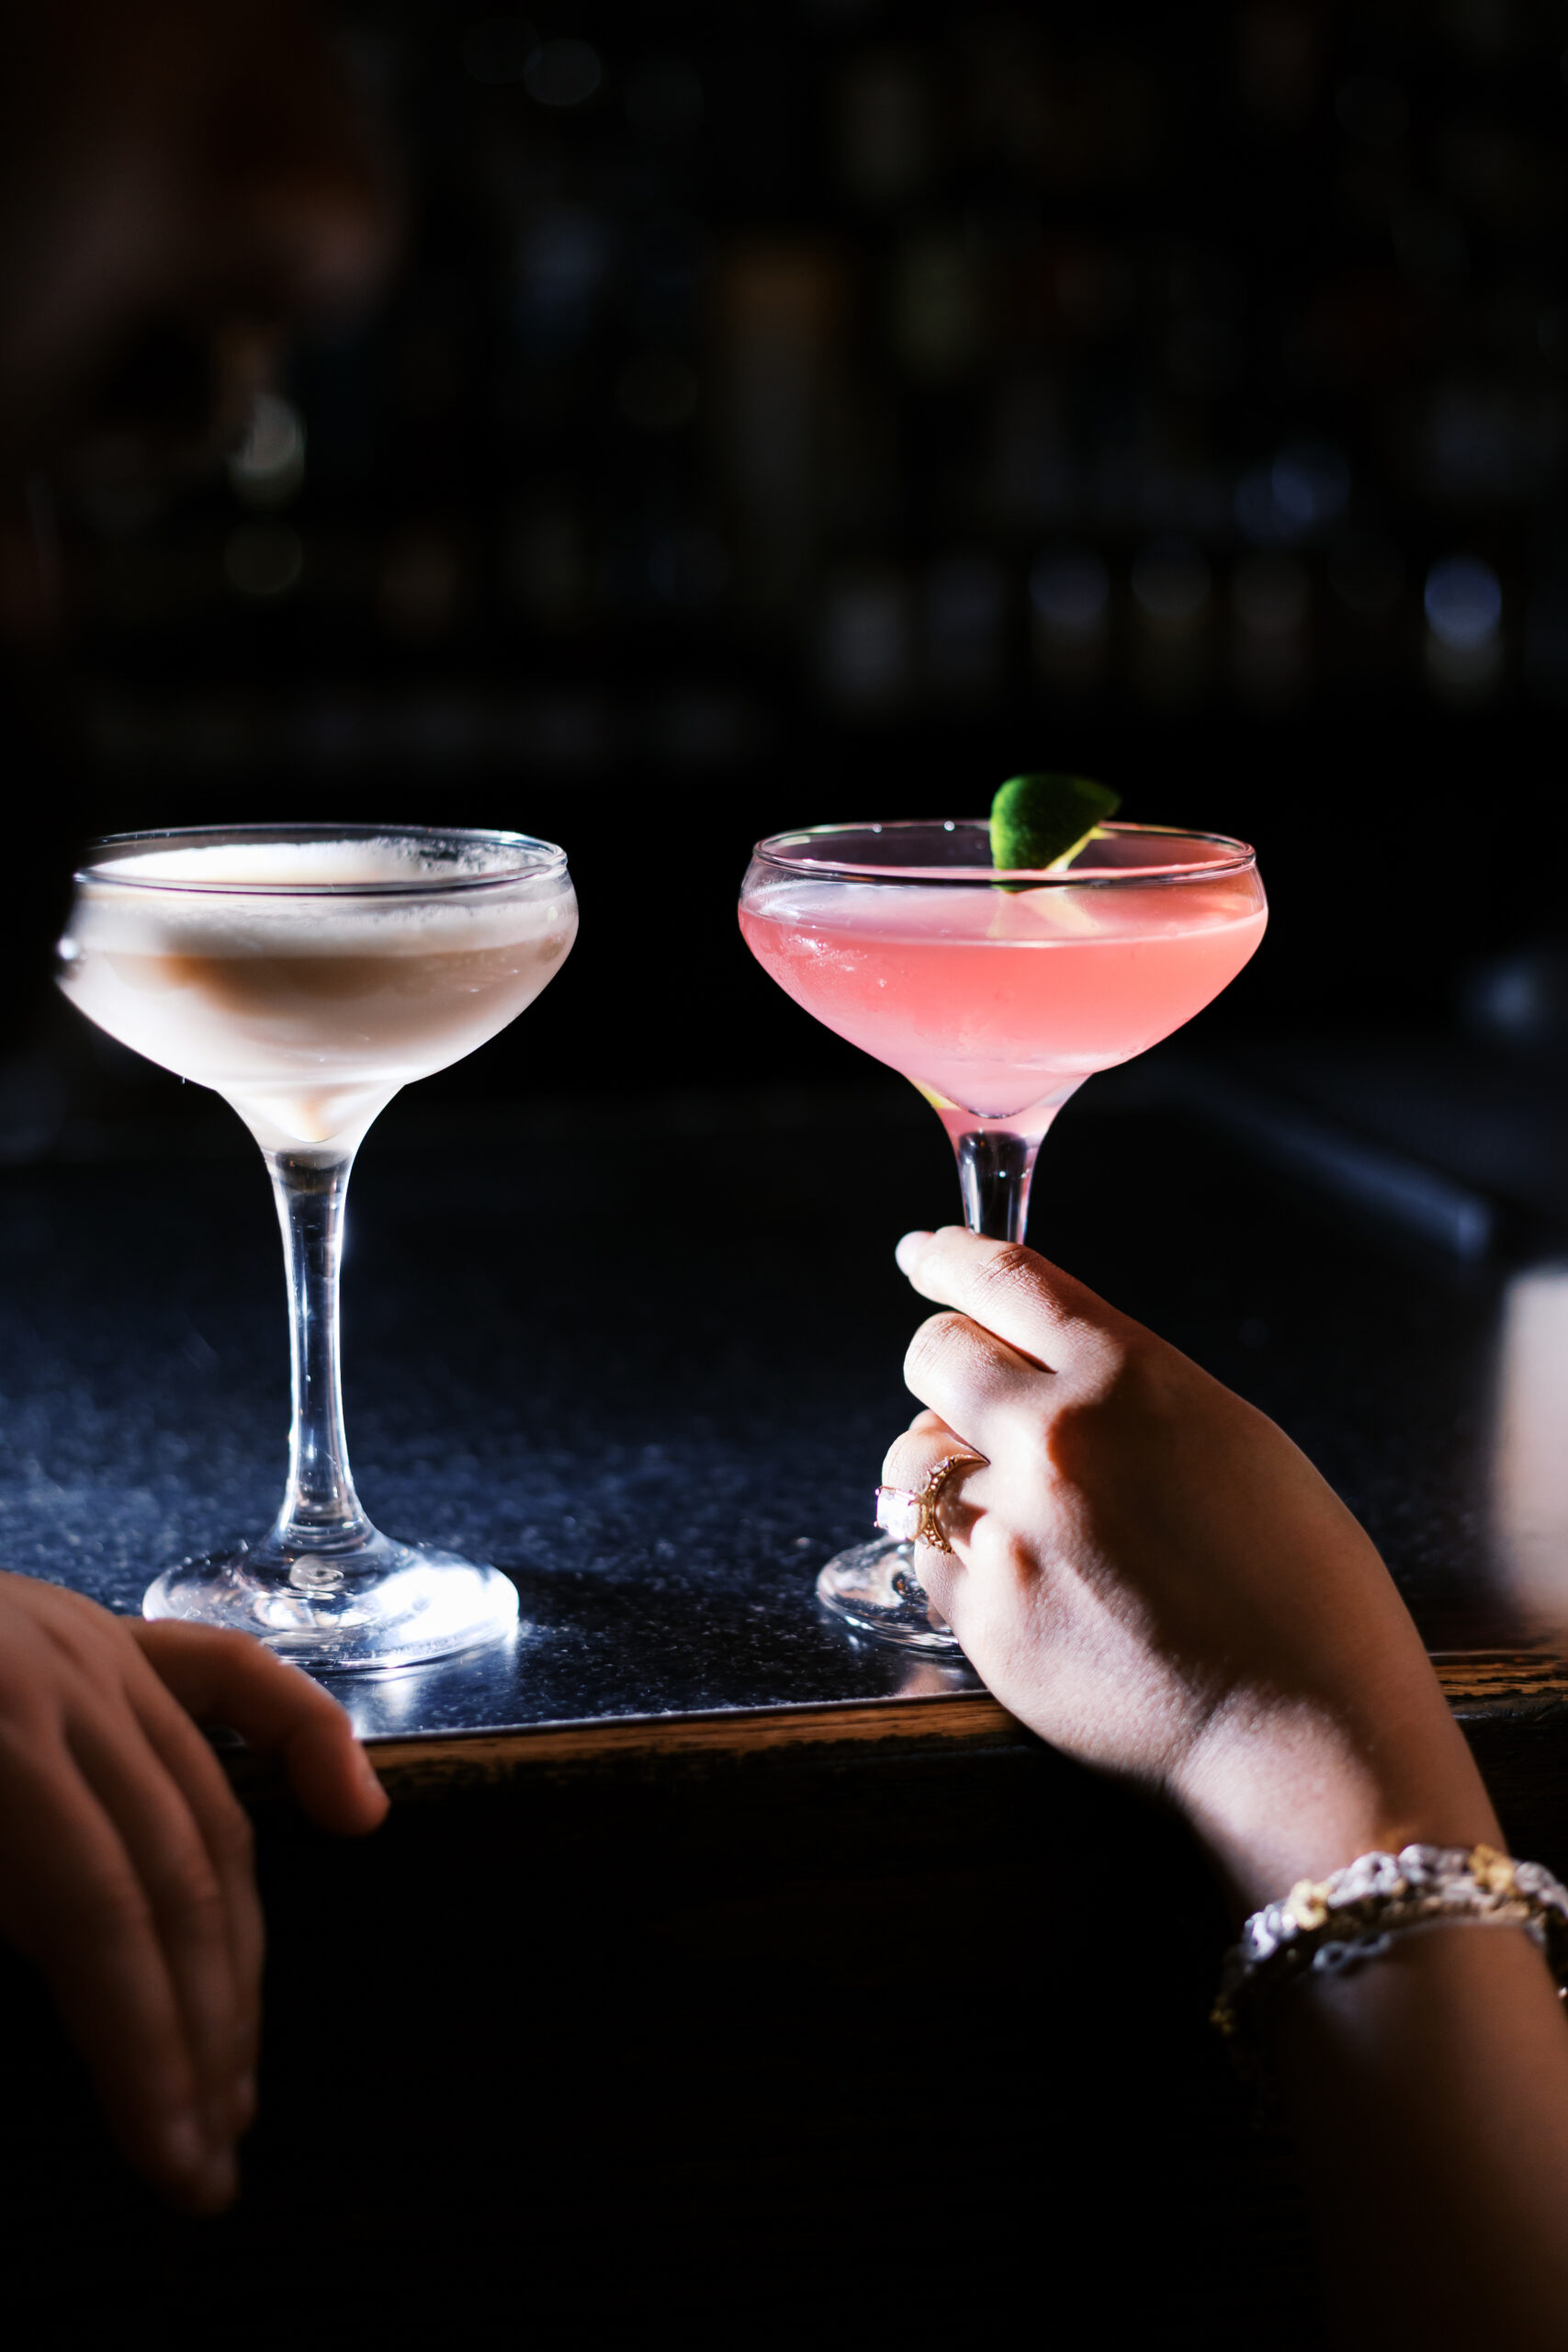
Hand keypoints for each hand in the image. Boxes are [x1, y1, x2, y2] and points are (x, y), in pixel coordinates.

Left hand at [0, 1572, 386, 2211]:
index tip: (170, 2169)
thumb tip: (51, 2007)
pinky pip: (234, 1681)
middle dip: (202, 2033)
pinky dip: (306, 1743)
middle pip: (176, 1879)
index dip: (142, 2055)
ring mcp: (95, 1649)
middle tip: (210, 2159)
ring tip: (237, 2075)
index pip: (100, 1920)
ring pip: (211, 1815)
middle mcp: (68, 1687)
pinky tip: (354, 1821)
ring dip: (237, 1959)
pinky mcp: (102, 1634)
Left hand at [885, 1228, 1497, 1907]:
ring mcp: (1008, 1530)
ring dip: (940, 1467)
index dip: (949, 1257)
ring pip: (912, 1459)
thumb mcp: (1234, 1441)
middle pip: (933, 1354)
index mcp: (1127, 1378)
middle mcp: (1053, 1439)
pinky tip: (1019, 1581)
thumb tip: (1050, 1370)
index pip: (1004, 1279)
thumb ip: (1129, 1394)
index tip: (923, 1254)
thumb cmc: (1302, 1588)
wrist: (1304, 1729)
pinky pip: (929, 1559)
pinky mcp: (983, 1619)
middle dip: (943, 1363)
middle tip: (965, 1391)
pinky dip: (957, 1560)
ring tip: (998, 1500)